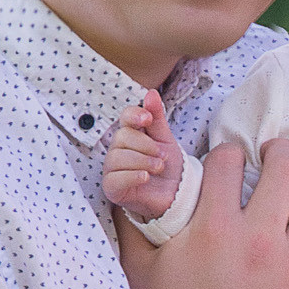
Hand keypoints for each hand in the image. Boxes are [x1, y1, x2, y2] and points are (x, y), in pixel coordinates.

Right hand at [103, 90, 184, 220]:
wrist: (175, 195)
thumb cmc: (168, 166)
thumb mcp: (166, 139)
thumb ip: (157, 117)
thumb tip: (150, 93)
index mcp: (130, 134)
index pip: (125, 117)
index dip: (134, 115)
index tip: (147, 119)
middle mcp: (118, 150)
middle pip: (122, 137)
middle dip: (145, 144)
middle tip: (163, 155)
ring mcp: (112, 169)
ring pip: (117, 157)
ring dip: (142, 160)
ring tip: (159, 167)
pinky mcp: (112, 188)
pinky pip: (114, 178)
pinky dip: (132, 176)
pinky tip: (147, 177)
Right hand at [120, 137, 288, 288]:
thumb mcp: (139, 269)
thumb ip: (132, 224)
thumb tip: (126, 190)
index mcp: (213, 225)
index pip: (229, 162)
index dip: (229, 154)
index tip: (231, 163)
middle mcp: (258, 238)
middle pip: (285, 167)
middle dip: (280, 151)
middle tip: (275, 155)